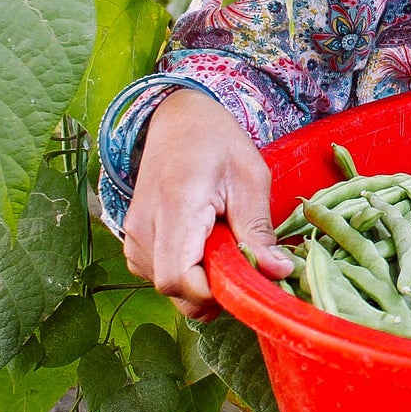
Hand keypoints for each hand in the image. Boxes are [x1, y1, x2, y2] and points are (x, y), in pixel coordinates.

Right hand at [122, 89, 292, 319]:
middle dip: (212, 289)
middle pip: (173, 289)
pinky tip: (204, 245)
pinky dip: (186, 271)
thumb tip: (278, 273)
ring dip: (200, 280)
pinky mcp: (132, 241)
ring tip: (222, 243)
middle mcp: (143, 228)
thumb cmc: (216, 142)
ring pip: (167, 286)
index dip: (213, 291)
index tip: (244, 276)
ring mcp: (132, 237)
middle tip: (241, 259)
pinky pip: (159, 274)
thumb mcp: (250, 178)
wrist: (178, 120)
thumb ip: (258, 230)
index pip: (179, 278)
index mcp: (174, 208)